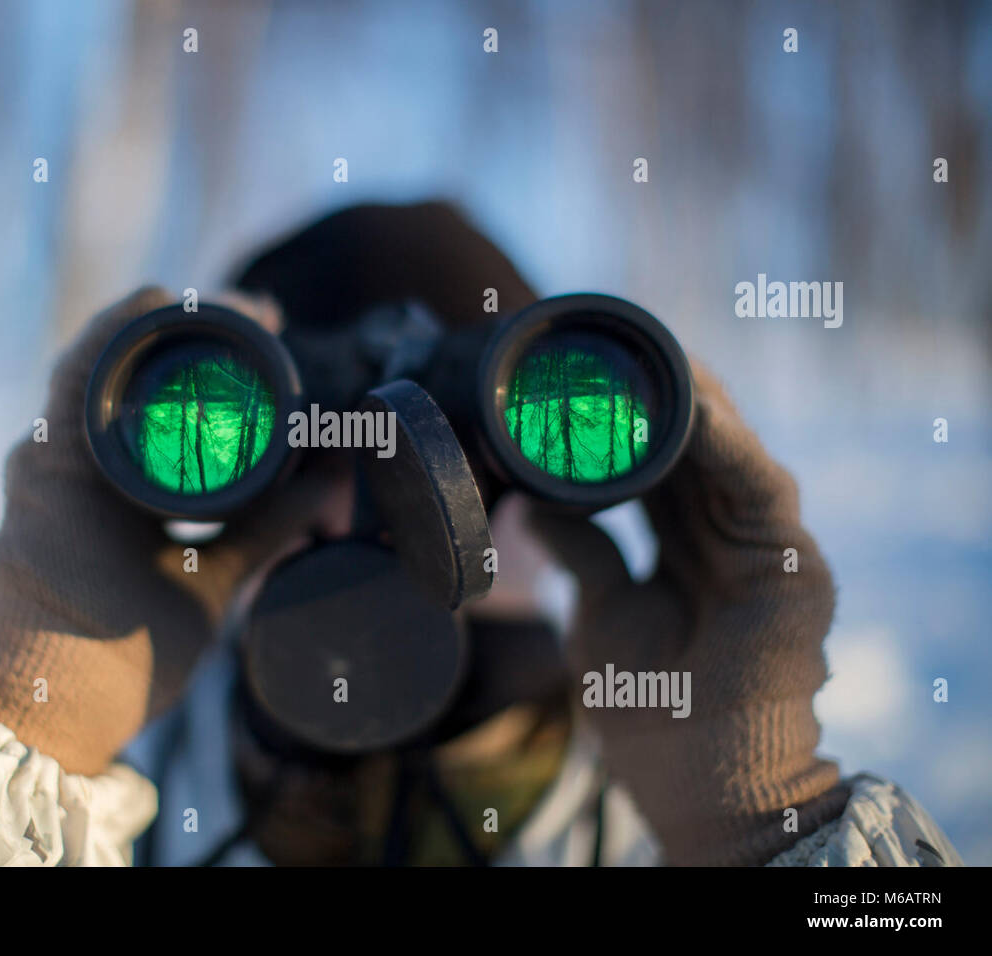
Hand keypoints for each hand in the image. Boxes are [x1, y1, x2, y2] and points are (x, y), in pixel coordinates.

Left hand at [0, 287, 346, 775]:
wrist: (45, 718)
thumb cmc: (114, 660)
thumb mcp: (204, 588)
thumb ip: (271, 529)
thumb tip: (339, 480)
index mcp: (67, 466)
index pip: (104, 350)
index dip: (172, 313)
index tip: (247, 312)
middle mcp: (42, 458)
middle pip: (109, 362)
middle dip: (183, 340)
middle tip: (257, 331)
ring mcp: (40, 479)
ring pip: (104, 399)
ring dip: (163, 378)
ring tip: (235, 369)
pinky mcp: (49, 503)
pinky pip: (101, 439)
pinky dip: (149, 422)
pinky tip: (196, 424)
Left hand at [528, 361, 849, 864]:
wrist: (699, 779)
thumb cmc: (650, 709)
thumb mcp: (600, 612)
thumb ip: (581, 554)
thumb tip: (533, 506)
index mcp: (682, 548)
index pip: (656, 466)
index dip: (626, 421)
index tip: (583, 378)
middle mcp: (724, 538)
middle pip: (694, 448)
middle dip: (659, 396)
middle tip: (616, 344)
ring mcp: (760, 546)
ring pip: (730, 453)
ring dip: (694, 401)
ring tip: (654, 353)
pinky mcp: (791, 563)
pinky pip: (759, 488)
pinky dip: (729, 445)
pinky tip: (695, 405)